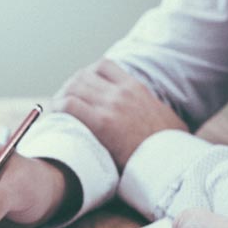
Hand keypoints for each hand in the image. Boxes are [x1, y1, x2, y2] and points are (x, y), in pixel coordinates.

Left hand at [51, 59, 186, 169]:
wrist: (173, 160)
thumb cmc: (170, 147)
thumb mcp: (164, 117)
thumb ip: (148, 109)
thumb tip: (146, 118)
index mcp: (136, 88)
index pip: (103, 66)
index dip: (86, 75)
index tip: (80, 88)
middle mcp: (122, 92)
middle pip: (83, 76)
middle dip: (69, 87)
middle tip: (61, 102)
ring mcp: (111, 105)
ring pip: (73, 87)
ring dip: (60, 97)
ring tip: (55, 110)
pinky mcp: (101, 123)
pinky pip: (69, 105)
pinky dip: (57, 108)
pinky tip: (54, 117)